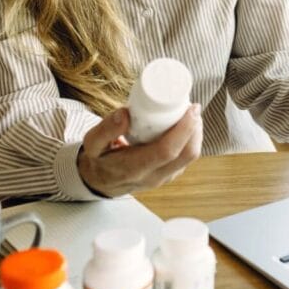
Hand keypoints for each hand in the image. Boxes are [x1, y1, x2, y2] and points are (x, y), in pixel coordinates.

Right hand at [77, 103, 202, 196]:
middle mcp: (152, 177)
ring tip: (190, 113)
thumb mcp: (92, 143)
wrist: (99, 181)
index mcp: (134, 168)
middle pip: (186, 155)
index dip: (183, 129)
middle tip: (193, 107)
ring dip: (195, 134)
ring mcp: (163, 178)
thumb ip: (106, 129)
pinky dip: (190, 140)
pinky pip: (186, 159)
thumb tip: (126, 113)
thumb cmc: (98, 159)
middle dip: (195, 129)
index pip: (167, 151)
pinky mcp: (168, 175)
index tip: (190, 109)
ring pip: (190, 157)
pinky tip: (185, 126)